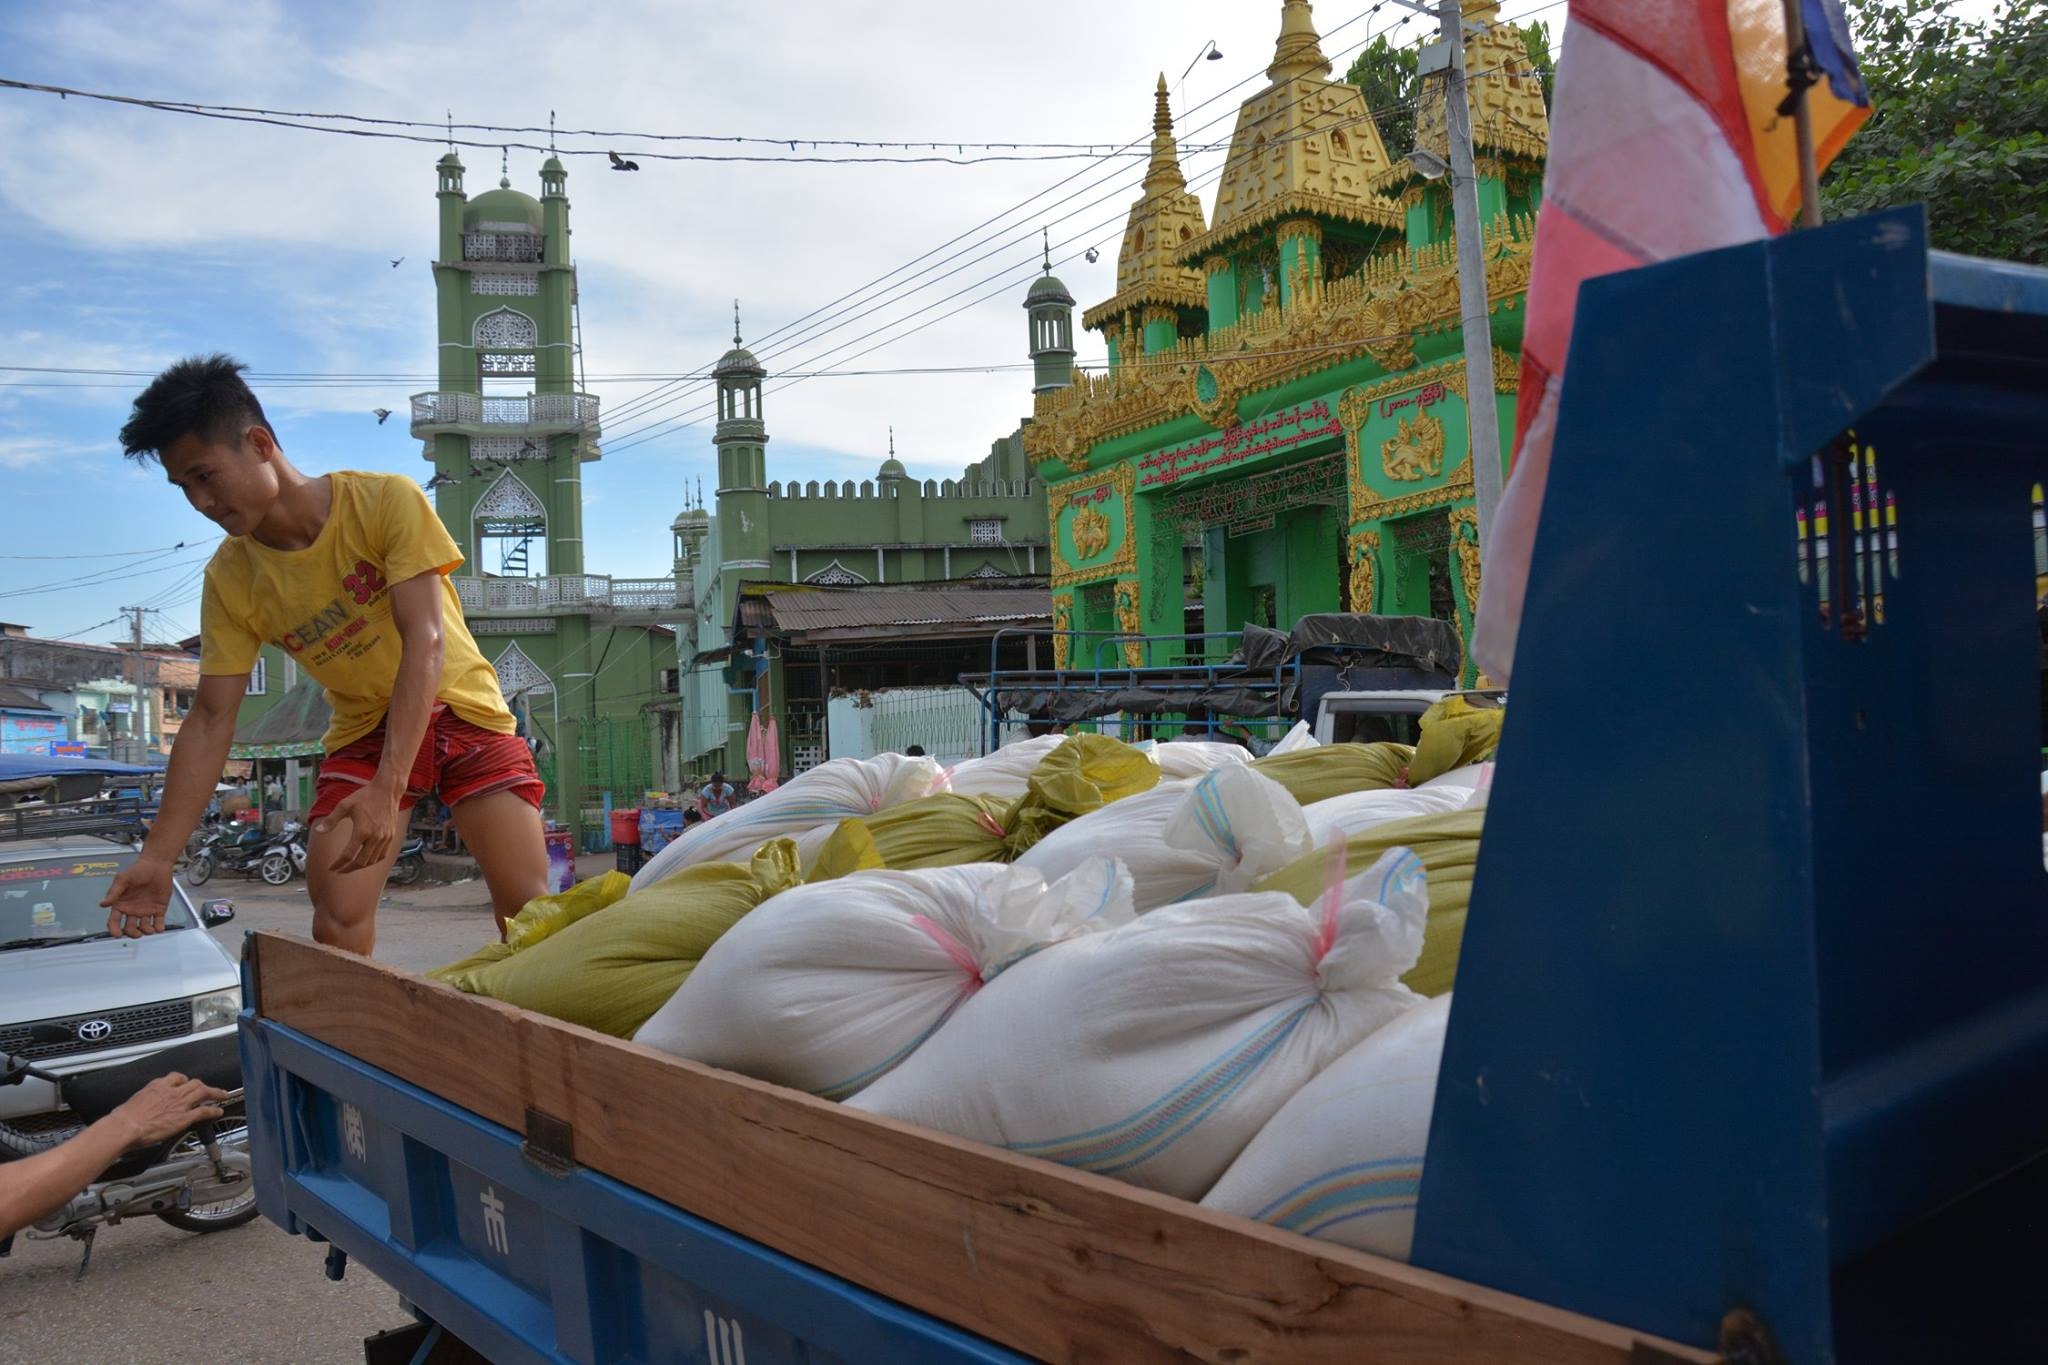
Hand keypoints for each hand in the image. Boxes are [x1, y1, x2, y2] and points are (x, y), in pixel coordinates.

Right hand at [101, 855, 175, 937]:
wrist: (156, 865)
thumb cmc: (138, 870)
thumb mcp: (123, 879)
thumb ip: (114, 892)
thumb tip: (103, 904)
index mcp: (121, 904)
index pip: (114, 921)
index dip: (114, 930)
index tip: (117, 934)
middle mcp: (132, 910)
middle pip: (129, 928)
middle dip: (132, 933)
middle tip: (137, 933)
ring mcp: (146, 910)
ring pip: (144, 927)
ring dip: (146, 931)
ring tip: (149, 930)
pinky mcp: (159, 908)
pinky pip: (158, 922)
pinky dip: (159, 927)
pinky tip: (159, 928)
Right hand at [111, 1072, 229, 1145]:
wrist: (125, 1127)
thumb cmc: (124, 1118)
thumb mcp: (134, 1100)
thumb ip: (145, 1100)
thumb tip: (143, 1105)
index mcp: (158, 1086)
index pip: (177, 1077)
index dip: (185, 1080)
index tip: (187, 1083)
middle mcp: (172, 1092)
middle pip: (194, 1083)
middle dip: (204, 1085)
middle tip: (210, 1089)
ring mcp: (180, 1104)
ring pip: (203, 1092)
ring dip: (215, 1093)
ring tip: (222, 1095)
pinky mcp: (184, 1117)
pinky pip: (204, 1111)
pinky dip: (213, 1111)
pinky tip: (218, 1112)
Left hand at [316, 783, 401, 874]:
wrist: (386, 790)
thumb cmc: (365, 796)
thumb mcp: (344, 805)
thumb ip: (331, 820)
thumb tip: (319, 830)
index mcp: (362, 831)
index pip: (348, 855)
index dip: (338, 864)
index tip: (331, 868)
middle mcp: (375, 837)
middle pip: (360, 862)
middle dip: (348, 869)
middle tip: (339, 870)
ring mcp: (384, 838)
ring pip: (372, 860)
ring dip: (360, 866)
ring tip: (350, 866)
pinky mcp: (390, 836)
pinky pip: (382, 855)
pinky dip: (373, 861)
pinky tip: (365, 860)